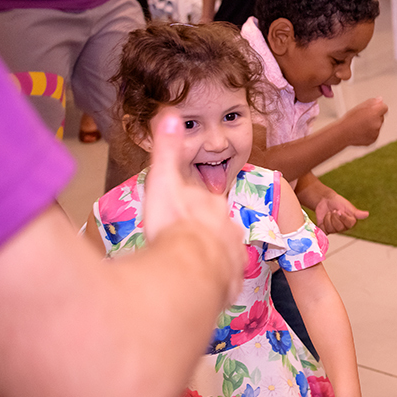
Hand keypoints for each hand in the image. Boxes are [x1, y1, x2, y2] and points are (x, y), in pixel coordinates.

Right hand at [144, 109, 244, 301]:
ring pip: (220, 253)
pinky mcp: (231, 281)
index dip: (188, 208)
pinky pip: (222, 279)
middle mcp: (228, 228)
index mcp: (212, 205)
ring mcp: (232, 256)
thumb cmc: (173, 224)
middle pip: (213, 228)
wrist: (191, 268)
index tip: (178, 216)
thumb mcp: (163, 180)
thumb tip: (170, 114)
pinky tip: (199, 282)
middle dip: (200, 233)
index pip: (201, 202)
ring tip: (189, 264)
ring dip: (208, 257)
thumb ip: (167, 148)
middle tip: (181, 241)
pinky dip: (212, 279)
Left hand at [314, 192, 368, 233]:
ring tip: (329, 213)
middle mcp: (343, 228)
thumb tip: (367, 214)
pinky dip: (322, 223)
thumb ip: (356, 212)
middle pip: (339, 227)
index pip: (349, 223)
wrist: (325, 200)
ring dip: (328, 218)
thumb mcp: (348, 206)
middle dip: (334, 217)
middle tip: (334, 211)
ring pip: (330, 228)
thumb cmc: (338, 202)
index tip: (339, 210)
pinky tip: (324, 218)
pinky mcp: (325, 230)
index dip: (343, 217)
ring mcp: (334, 230)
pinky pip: (323, 230)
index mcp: (350, 222)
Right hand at [340, 97, 386, 146]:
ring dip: (372, 125)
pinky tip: (361, 131)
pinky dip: (370, 132)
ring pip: (378, 126)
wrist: (343, 133)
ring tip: (360, 125)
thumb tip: (381, 100)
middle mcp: (377, 123)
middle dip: (374, 116)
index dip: (379, 107)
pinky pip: (375, 133)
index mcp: (374, 113)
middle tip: (362, 118)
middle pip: (381, 117)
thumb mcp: (359, 106)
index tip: (374, 109)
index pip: (384, 107)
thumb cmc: (349, 119)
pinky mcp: (374, 139)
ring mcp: (376, 132)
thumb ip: (372, 102)